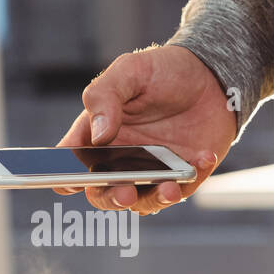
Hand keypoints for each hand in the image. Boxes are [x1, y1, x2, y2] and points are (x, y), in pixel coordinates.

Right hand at [56, 45, 235, 213]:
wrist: (210, 76)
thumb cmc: (162, 71)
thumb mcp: (130, 71)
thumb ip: (105, 97)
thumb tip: (99, 137)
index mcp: (95, 135)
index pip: (69, 163)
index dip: (63, 176)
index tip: (70, 180)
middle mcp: (118, 159)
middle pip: (103, 194)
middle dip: (111, 198)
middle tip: (124, 193)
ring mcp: (149, 172)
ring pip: (142, 203)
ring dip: (154, 200)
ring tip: (169, 188)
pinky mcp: (179, 177)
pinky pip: (180, 190)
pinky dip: (190, 180)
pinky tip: (203, 158)